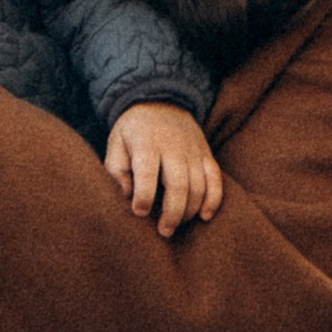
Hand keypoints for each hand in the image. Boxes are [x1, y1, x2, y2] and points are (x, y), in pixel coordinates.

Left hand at [105, 102, 225, 236]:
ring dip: (189, 210)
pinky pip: (216, 179)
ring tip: (175, 225)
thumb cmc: (133, 130)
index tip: (139, 212)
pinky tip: (204, 216)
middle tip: (164, 231)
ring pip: (199, 185)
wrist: (161, 100)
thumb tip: (127, 195)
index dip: (144, 196)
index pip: (147, 172)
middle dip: (172, 212)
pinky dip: (213, 200)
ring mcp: (193, 151)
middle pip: (178, 184)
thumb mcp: (116, 143)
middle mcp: (173, 147)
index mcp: (147, 143)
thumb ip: (116, 170)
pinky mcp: (206, 154)